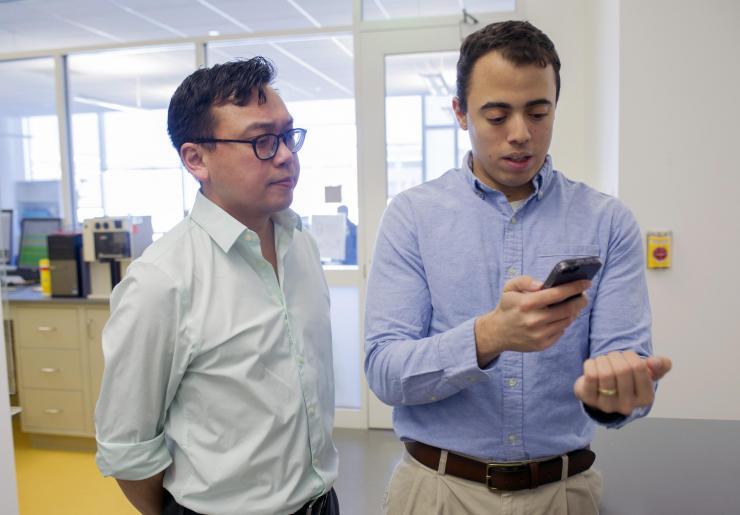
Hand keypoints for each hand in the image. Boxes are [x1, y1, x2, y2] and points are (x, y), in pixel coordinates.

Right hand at [474, 275, 590, 364]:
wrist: (497, 332)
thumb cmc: (507, 307)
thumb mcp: (509, 288)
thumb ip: (525, 281)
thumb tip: (543, 284)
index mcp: (527, 303)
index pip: (557, 294)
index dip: (575, 287)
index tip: (586, 283)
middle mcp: (534, 320)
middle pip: (568, 309)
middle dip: (580, 300)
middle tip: (583, 295)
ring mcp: (539, 335)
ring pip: (567, 321)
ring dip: (573, 312)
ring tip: (574, 304)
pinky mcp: (542, 344)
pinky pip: (561, 331)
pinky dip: (564, 322)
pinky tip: (560, 317)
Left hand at [573, 351, 672, 415]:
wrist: (602, 392)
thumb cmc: (628, 380)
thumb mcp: (649, 373)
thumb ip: (661, 365)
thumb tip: (654, 362)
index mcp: (646, 398)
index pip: (639, 367)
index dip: (631, 356)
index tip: (627, 357)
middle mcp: (627, 405)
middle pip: (622, 369)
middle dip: (616, 356)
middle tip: (613, 357)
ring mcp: (607, 405)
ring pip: (605, 373)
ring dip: (603, 360)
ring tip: (603, 361)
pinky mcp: (589, 399)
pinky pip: (590, 375)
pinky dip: (591, 364)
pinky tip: (593, 366)